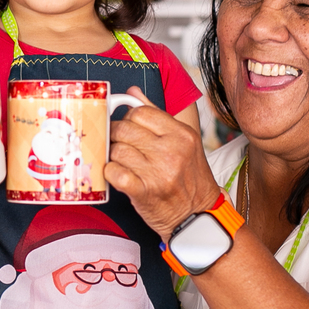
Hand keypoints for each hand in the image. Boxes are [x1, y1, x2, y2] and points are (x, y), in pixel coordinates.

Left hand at [105, 87, 220, 238]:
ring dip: (114, 157)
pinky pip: (114, 173)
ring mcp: (158, 172)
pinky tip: (118, 175)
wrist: (198, 216)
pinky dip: (111, 173)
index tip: (127, 129)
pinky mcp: (144, 192)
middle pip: (124, 129)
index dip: (127, 119)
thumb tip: (133, 92)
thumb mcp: (182, 142)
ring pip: (116, 150)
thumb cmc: (188, 179)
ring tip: (123, 164)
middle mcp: (171, 151)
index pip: (140, 112)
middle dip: (116, 137)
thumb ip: (156, 115)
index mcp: (181, 134)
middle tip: (121, 147)